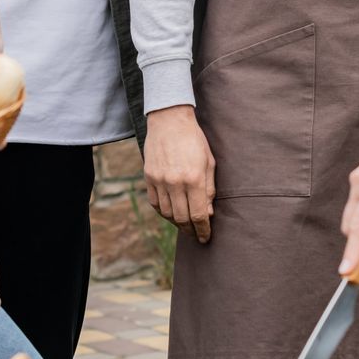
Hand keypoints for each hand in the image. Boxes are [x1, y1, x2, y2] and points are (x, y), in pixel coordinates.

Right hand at [144, 105, 215, 242]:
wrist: (169, 120)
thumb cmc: (194, 140)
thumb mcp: (209, 162)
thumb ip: (209, 189)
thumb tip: (207, 213)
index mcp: (194, 178)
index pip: (198, 215)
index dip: (203, 230)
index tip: (206, 237)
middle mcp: (175, 182)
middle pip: (182, 218)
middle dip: (190, 230)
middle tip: (196, 235)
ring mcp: (159, 180)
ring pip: (167, 213)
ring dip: (177, 222)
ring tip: (185, 224)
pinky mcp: (149, 177)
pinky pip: (155, 203)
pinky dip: (164, 212)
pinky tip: (171, 213)